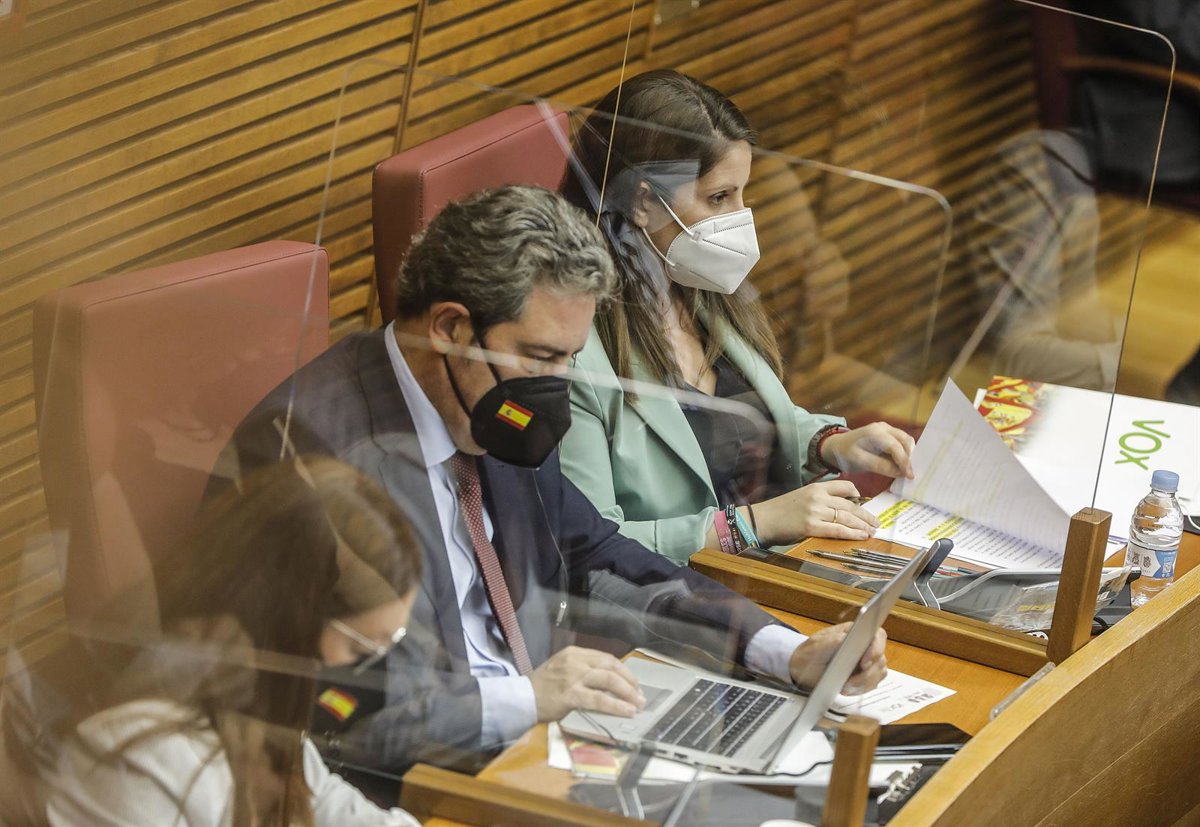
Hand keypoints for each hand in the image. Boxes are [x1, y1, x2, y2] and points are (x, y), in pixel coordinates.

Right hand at [529, 646, 644, 721]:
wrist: (521, 698)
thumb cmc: (543, 686)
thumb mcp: (563, 668)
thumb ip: (583, 670)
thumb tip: (611, 682)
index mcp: (575, 653)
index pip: (606, 658)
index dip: (623, 671)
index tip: (633, 683)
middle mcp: (576, 661)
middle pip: (611, 667)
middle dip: (630, 681)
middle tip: (640, 695)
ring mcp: (573, 677)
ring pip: (609, 680)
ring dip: (627, 693)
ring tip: (638, 703)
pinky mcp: (571, 694)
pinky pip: (599, 699)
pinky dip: (616, 705)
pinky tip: (626, 711)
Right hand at [753, 480, 879, 544]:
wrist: (761, 519)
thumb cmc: (779, 511)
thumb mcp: (800, 497)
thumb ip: (818, 500)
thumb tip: (836, 509)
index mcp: (815, 487)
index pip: (844, 486)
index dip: (857, 494)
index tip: (863, 502)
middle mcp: (817, 497)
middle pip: (850, 504)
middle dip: (865, 514)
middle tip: (875, 521)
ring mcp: (815, 511)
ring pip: (847, 517)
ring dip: (862, 525)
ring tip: (872, 531)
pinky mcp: (811, 526)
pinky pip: (838, 530)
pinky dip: (852, 533)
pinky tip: (861, 536)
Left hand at [788, 623, 887, 694]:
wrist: (803, 669)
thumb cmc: (810, 653)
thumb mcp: (817, 645)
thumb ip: (835, 640)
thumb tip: (850, 639)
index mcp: (855, 631)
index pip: (877, 636)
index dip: (876, 649)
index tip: (863, 663)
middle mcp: (865, 645)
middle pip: (879, 660)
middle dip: (865, 675)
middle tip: (848, 683)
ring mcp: (867, 661)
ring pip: (878, 674)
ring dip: (862, 684)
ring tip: (844, 687)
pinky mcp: (865, 676)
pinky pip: (872, 684)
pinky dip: (860, 689)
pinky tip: (846, 690)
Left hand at [822, 422, 914, 478]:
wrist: (836, 445)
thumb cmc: (845, 453)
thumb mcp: (859, 461)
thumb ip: (879, 466)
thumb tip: (900, 473)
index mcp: (874, 432)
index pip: (895, 446)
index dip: (904, 461)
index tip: (909, 476)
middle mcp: (883, 427)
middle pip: (905, 441)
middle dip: (910, 458)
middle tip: (910, 475)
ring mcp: (887, 429)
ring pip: (906, 441)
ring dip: (909, 455)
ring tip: (906, 471)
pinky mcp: (888, 435)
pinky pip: (901, 443)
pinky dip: (904, 454)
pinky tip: (902, 466)